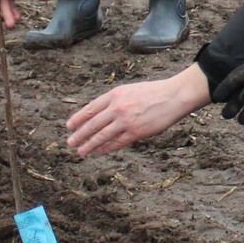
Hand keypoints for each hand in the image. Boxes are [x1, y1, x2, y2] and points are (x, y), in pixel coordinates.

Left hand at [66, 66, 210, 156]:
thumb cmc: (153, 93)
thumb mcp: (130, 91)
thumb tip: (99, 115)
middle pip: (93, 124)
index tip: (70, 126)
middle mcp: (117, 107)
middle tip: (70, 142)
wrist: (174, 96)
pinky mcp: (136, 132)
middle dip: (80, 134)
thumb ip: (114, 101)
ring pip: (102, 136)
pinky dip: (105, 148)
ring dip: (89, 145)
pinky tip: (98, 152)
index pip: (91, 109)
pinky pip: (116, 143)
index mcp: (115, 94)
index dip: (79, 119)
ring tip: (80, 151)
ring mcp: (126, 121)